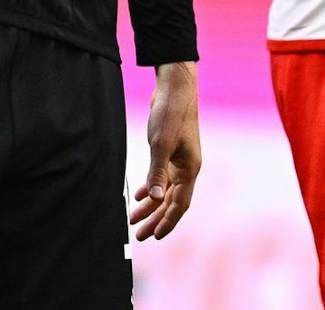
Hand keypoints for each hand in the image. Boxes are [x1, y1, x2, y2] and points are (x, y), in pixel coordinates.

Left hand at [130, 61, 199, 239]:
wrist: (175, 87)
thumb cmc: (171, 113)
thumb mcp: (161, 144)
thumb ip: (157, 173)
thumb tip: (155, 199)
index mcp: (189, 168)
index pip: (180, 204)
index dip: (167, 222)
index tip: (155, 237)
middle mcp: (187, 167)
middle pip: (172, 201)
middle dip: (156, 218)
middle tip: (140, 234)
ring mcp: (180, 158)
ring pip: (165, 189)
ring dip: (151, 205)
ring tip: (135, 218)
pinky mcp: (171, 150)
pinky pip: (162, 176)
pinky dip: (152, 186)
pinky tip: (140, 194)